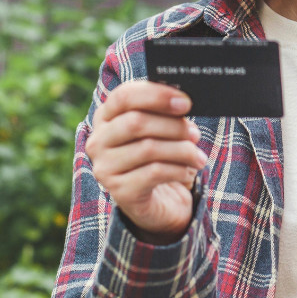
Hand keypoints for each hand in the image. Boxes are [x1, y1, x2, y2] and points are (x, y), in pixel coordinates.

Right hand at [87, 81, 207, 243]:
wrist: (158, 202)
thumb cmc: (160, 156)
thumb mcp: (160, 130)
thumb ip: (165, 113)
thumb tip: (183, 102)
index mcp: (106, 117)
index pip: (124, 96)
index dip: (156, 95)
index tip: (186, 103)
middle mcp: (98, 141)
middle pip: (136, 122)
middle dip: (174, 126)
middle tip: (195, 134)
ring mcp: (105, 168)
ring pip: (148, 148)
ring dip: (182, 150)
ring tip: (198, 157)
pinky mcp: (120, 191)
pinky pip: (154, 173)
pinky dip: (179, 170)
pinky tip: (189, 172)